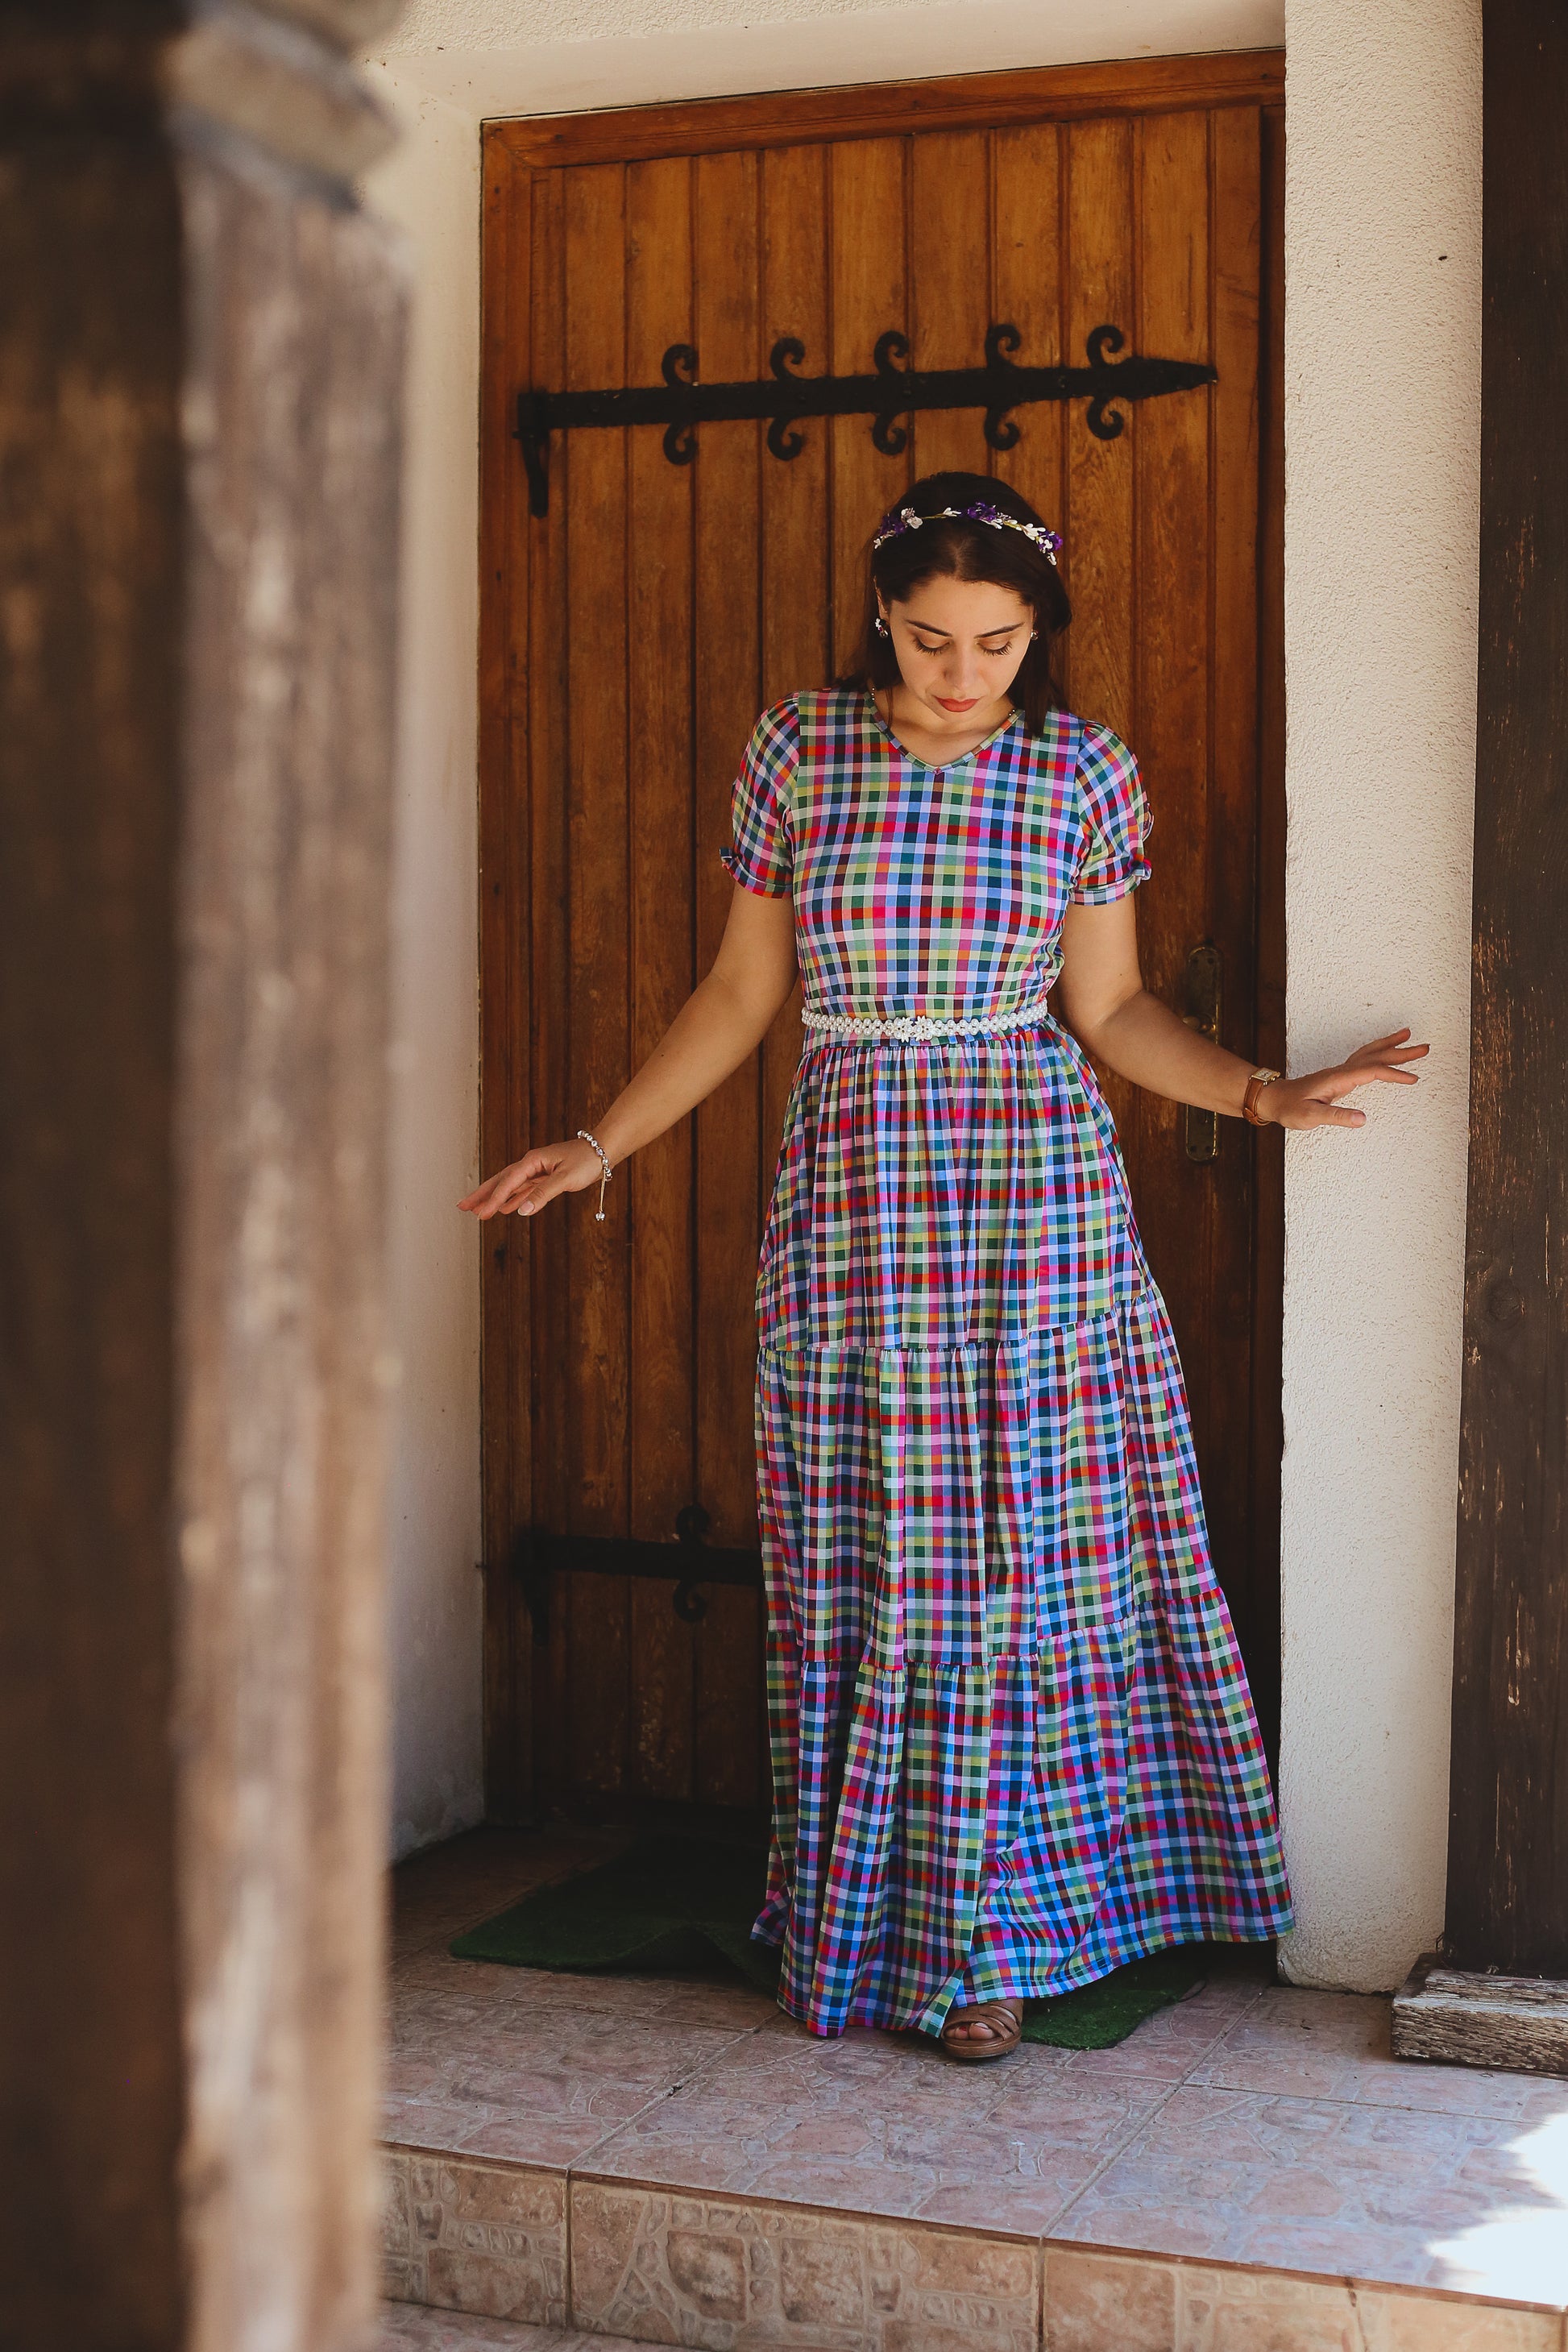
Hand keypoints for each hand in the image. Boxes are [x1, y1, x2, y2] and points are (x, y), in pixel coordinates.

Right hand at [458, 1138, 606, 1219]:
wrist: (603, 1151)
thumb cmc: (586, 1161)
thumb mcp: (565, 1179)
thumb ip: (542, 1194)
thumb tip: (521, 1210)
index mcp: (532, 1161)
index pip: (508, 1183)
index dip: (494, 1199)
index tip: (481, 1214)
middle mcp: (531, 1164)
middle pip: (501, 1181)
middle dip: (482, 1194)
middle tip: (462, 1207)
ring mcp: (537, 1171)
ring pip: (510, 1186)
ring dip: (494, 1198)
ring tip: (478, 1209)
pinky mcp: (545, 1177)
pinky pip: (523, 1189)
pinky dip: (513, 1198)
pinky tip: (507, 1208)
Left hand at [1256, 1028, 1429, 1130]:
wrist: (1272, 1099)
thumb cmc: (1290, 1108)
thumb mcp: (1311, 1117)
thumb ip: (1336, 1117)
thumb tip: (1363, 1119)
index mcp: (1338, 1079)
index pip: (1371, 1071)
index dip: (1393, 1074)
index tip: (1412, 1078)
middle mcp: (1341, 1071)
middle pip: (1376, 1056)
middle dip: (1401, 1051)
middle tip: (1425, 1047)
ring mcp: (1340, 1071)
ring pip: (1370, 1053)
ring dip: (1391, 1045)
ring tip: (1409, 1036)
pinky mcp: (1339, 1075)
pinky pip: (1364, 1058)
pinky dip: (1378, 1052)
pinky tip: (1385, 1051)